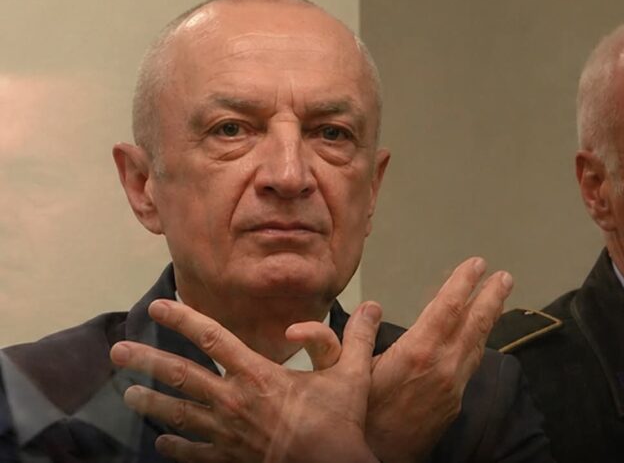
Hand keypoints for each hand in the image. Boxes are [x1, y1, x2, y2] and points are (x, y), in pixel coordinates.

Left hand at [110, 300, 382, 462]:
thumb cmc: (339, 423)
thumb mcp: (352, 376)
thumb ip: (358, 338)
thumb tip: (375, 306)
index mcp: (258, 376)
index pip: (213, 339)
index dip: (184, 320)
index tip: (160, 306)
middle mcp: (234, 402)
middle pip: (181, 376)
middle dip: (146, 362)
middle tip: (117, 352)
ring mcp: (228, 434)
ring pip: (179, 414)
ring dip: (152, 403)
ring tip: (128, 395)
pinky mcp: (230, 459)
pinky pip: (195, 452)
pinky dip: (176, 446)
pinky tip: (161, 441)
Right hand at [366, 257, 511, 462]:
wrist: (379, 457)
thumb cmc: (361, 416)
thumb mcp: (347, 372)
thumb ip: (356, 336)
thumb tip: (368, 307)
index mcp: (418, 353)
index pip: (448, 308)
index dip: (463, 283)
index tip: (476, 264)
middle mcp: (442, 367)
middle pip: (474, 324)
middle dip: (491, 297)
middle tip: (505, 277)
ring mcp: (452, 387)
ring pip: (477, 345)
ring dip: (490, 319)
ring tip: (500, 300)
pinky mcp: (453, 403)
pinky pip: (471, 365)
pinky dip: (478, 344)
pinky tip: (478, 339)